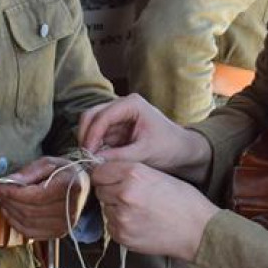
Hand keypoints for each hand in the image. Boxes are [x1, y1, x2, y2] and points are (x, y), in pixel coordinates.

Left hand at [0, 157, 89, 239]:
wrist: (82, 186)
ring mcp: (65, 225)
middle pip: (29, 211)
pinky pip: (31, 234)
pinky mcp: (59, 234)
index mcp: (71, 188)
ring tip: (4, 200)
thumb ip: (29, 171)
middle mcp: (70, 210)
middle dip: (9, 201)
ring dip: (10, 212)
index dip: (13, 193)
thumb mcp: (49, 163)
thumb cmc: (65, 172)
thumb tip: (9, 181)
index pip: (35, 196)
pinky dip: (16, 224)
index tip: (0, 185)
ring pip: (27, 224)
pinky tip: (11, 213)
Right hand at [77, 93, 210, 180]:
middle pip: (91, 115)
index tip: (87, 154)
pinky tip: (95, 160)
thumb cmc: (169, 148)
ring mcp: (117, 117)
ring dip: (88, 143)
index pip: (102, 116)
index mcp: (131, 104)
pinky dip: (94, 147)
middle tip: (84, 158)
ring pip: (91, 125)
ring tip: (89, 161)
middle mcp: (121, 105)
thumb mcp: (144, 153)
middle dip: (86, 136)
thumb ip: (119, 157)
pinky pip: (98, 136)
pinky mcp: (116, 129)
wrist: (183, 151)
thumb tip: (94, 163)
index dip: (92, 135)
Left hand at [91, 161, 218, 260]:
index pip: (99, 171)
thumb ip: (130, 172)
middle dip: (110, 191)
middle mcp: (124, 194)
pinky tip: (139, 222)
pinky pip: (111, 225)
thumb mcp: (157, 175)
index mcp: (133, 174)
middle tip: (129, 196)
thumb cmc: (183, 202)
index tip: (108, 178)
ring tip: (138, 210)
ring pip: (105, 208)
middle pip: (100, 189)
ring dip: (115, 208)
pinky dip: (120, 224)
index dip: (104, 174)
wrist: (198, 231)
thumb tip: (107, 173)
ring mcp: (121, 217)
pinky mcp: (122, 235)